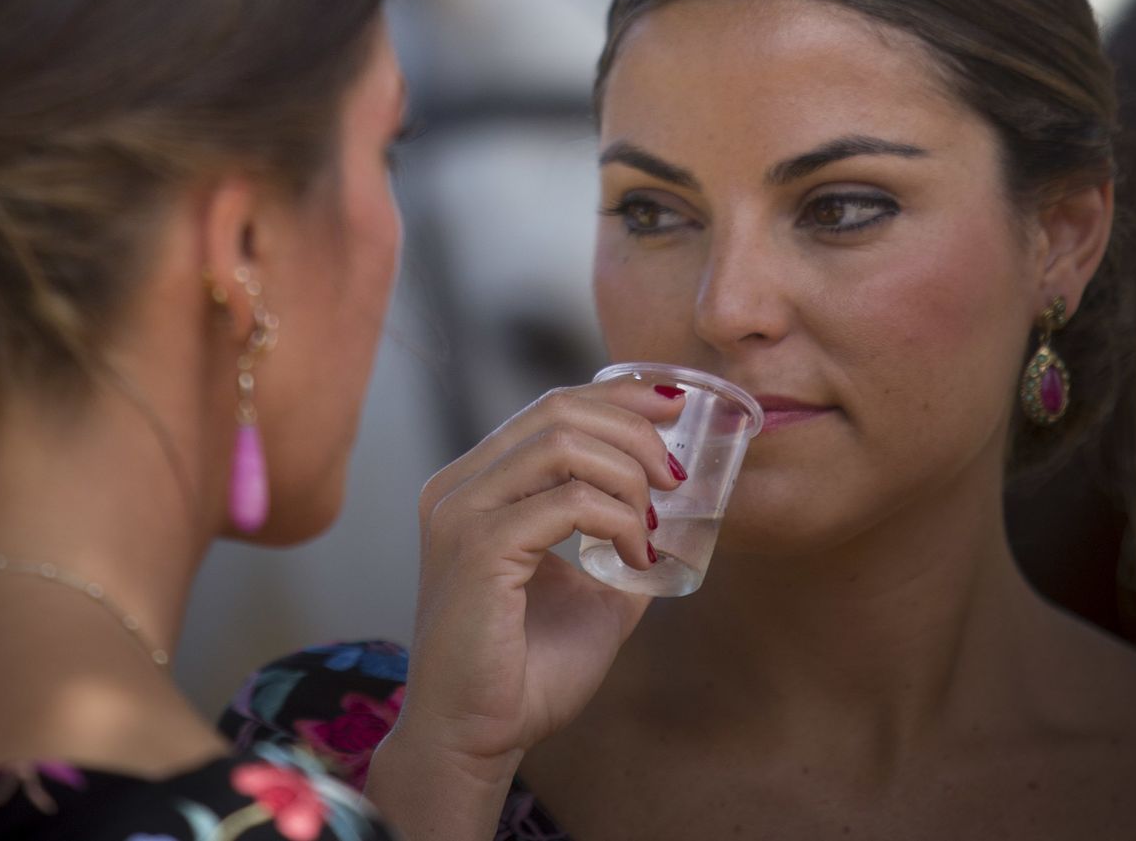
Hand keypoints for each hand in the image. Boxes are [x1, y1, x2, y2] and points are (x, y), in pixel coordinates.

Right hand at [365, 381, 684, 839]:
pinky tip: (634, 554)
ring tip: (654, 521)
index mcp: (474, 485)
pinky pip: (567, 501)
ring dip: (627, 473)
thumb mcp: (589, 595)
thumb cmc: (522, 675)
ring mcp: (461, 512)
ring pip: (562, 443)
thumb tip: (677, 519)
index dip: (615, 395)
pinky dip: (616, 518)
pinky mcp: (479, 548)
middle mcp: (458, 486)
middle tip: (674, 474)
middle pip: (558, 411)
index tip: (671, 406)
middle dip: (632, 428)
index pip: (548, 408)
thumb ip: (620, 548)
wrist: (473, 741)